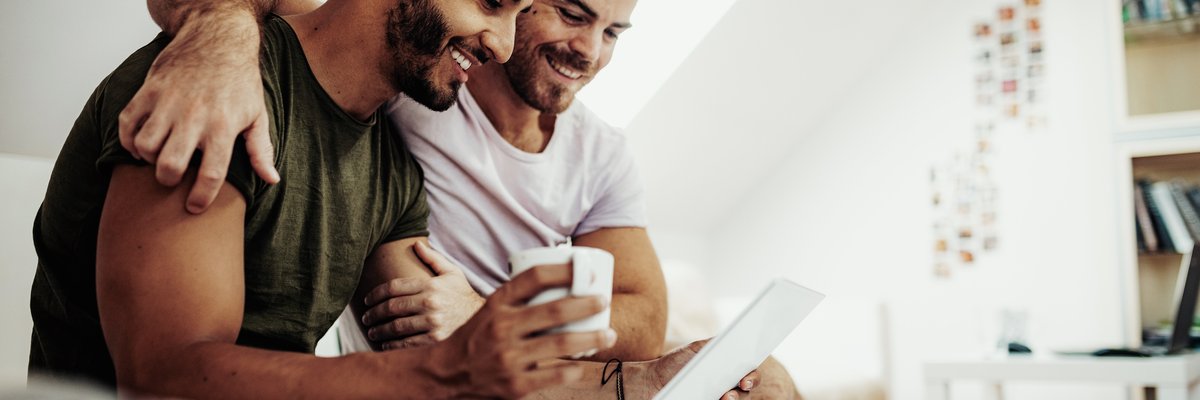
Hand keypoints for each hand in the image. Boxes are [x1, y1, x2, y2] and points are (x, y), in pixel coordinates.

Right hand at [118, 13, 278, 214]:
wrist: (217, 39)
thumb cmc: (240, 80)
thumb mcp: (257, 114)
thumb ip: (261, 150)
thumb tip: (271, 181)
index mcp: (224, 126)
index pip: (211, 174)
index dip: (200, 198)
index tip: (194, 207)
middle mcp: (194, 116)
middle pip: (170, 165)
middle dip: (168, 180)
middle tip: (173, 178)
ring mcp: (168, 103)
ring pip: (144, 146)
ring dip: (147, 158)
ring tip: (159, 156)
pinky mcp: (149, 90)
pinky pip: (127, 124)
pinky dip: (128, 140)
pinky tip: (140, 143)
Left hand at [361, 241, 484, 348]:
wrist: (481, 317)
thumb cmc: (462, 294)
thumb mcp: (451, 272)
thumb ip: (433, 258)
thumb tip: (416, 243)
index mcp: (431, 285)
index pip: (394, 287)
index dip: (376, 294)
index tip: (367, 300)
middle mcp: (430, 303)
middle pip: (392, 307)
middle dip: (374, 313)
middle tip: (366, 318)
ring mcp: (432, 322)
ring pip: (396, 326)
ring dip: (379, 330)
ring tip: (372, 332)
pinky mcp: (435, 339)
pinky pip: (407, 343)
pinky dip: (392, 344)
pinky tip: (385, 344)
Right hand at [425, 264, 616, 398]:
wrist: (446, 374)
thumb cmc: (477, 337)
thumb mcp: (491, 310)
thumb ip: (520, 299)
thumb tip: (565, 282)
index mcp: (497, 304)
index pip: (533, 278)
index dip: (563, 270)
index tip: (585, 269)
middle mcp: (502, 328)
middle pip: (554, 311)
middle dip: (586, 305)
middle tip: (604, 301)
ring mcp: (508, 357)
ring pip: (560, 345)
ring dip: (591, 339)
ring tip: (609, 335)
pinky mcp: (515, 384)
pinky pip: (555, 375)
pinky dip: (574, 369)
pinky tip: (583, 364)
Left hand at [626, 340, 761, 399]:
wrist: (651, 382)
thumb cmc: (675, 365)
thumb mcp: (694, 350)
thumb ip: (714, 344)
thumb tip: (734, 338)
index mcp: (729, 372)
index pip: (750, 375)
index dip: (753, 377)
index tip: (746, 379)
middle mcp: (727, 389)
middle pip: (746, 393)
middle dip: (743, 391)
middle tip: (737, 388)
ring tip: (724, 398)